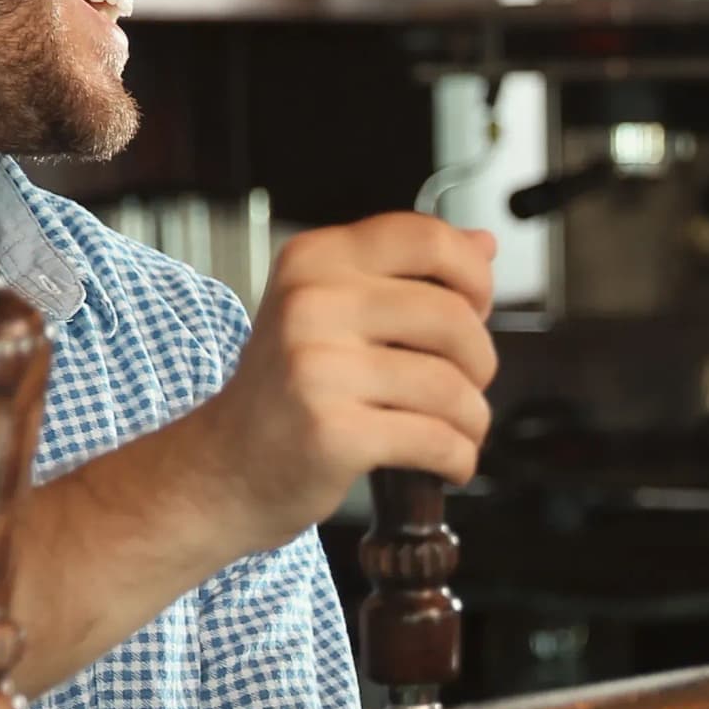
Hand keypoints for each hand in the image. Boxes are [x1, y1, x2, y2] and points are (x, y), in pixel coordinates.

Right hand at [189, 212, 499, 551]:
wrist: (224, 468)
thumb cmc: (288, 389)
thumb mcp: (332, 312)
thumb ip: (405, 275)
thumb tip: (484, 244)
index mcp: (315, 260)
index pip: (427, 239)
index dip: (474, 277)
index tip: (478, 309)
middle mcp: (312, 304)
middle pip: (452, 318)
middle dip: (481, 362)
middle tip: (467, 386)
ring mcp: (317, 368)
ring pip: (451, 386)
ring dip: (473, 419)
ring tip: (459, 431)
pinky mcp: (332, 432)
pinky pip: (435, 439)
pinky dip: (458, 457)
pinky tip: (449, 462)